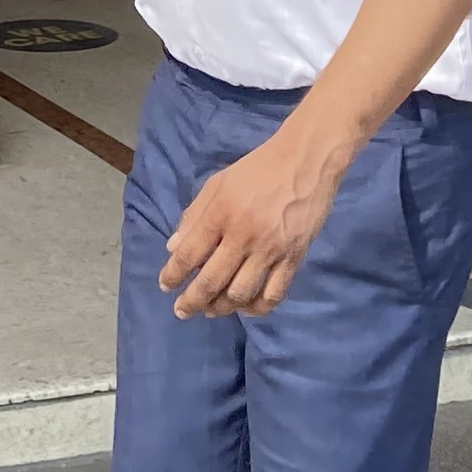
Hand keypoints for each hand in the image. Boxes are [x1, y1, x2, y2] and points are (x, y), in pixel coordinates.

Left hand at [159, 128, 344, 316]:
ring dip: (221, 308)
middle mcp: (243, 236)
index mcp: (220, 214)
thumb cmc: (257, 168)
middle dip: (192, 301)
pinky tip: (246, 308)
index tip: (166, 285)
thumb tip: (173, 249)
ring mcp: (270, 250)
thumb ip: (194, 215)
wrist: (306, 160)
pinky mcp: (294, 258)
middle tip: (181, 311)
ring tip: (211, 310)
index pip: (189, 254)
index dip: (173, 274)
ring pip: (241, 293)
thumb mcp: (218, 183)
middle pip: (212, 281)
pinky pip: (274, 294)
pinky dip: (257, 308)